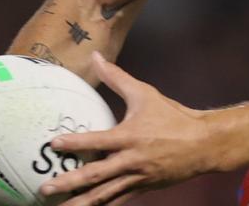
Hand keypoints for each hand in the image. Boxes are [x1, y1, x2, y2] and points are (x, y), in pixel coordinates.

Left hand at [40, 53, 215, 204]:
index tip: (52, 145)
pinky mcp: (143, 188)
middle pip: (96, 175)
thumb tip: (95, 57)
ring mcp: (137, 177)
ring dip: (81, 202)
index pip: (97, 140)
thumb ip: (116, 77)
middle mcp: (131, 160)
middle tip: (45, 189)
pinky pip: (118, 201)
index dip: (75, 143)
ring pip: (104, 194)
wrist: (203, 144)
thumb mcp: (144, 94)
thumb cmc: (172, 116)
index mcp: (130, 136)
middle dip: (69, 183)